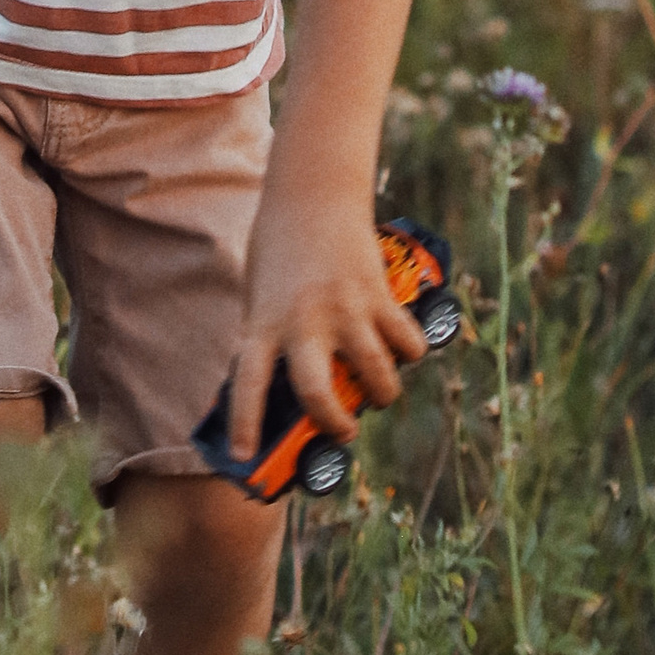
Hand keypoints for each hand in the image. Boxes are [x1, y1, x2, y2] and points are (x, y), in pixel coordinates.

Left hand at [227, 186, 428, 455]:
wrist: (314, 195)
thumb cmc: (280, 249)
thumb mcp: (258, 296)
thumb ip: (268, 340)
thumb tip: (279, 391)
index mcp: (264, 323)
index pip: (248, 383)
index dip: (246, 424)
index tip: (245, 459)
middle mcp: (304, 321)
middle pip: (317, 394)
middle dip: (333, 426)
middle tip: (342, 432)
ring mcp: (345, 309)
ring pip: (375, 377)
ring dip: (382, 395)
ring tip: (377, 393)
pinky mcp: (379, 296)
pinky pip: (406, 343)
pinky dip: (410, 354)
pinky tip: (401, 349)